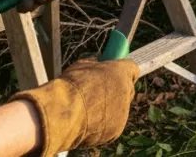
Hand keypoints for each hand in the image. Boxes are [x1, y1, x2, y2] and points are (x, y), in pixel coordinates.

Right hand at [12, 59, 139, 156]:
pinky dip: (102, 125)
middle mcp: (126, 92)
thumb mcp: (81, 67)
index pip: (132, 69)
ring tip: (85, 111)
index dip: (123, 72)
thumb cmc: (69, 88)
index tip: (116, 74)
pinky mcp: (116, 130)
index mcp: (120, 72)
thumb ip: (95, 66)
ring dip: (107, 110)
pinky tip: (86, 123)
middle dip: (117, 91)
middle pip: (127, 90)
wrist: (63, 114)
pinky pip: (111, 125)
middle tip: (100, 94)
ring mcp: (123, 112)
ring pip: (119, 109)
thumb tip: (98, 65)